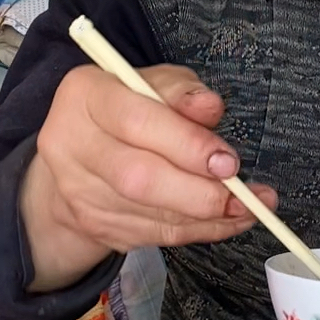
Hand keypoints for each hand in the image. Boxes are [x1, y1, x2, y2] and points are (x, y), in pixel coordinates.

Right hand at [21, 64, 277, 290]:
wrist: (79, 158)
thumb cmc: (127, 110)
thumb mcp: (154, 85)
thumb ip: (182, 93)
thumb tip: (210, 107)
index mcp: (85, 95)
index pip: (136, 122)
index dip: (187, 145)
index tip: (229, 162)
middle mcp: (70, 143)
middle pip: (139, 178)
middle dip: (199, 192)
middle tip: (243, 196)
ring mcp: (78, 191)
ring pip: (150, 214)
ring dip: (208, 217)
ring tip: (249, 209)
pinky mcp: (95, 224)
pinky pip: (155, 234)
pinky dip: (199, 230)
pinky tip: (228, 221)